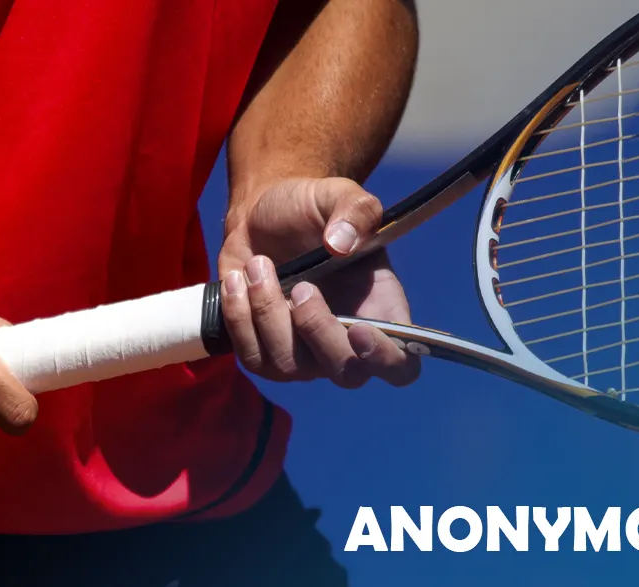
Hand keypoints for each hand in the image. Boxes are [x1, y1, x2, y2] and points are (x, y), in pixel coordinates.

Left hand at [217, 177, 419, 387]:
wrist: (261, 215)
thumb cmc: (310, 209)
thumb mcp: (338, 194)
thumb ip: (355, 211)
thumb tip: (342, 244)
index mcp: (380, 311)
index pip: (401, 365)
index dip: (385, 358)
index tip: (359, 330)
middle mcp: (345, 342)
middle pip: (345, 373)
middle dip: (318, 330)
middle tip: (300, 286)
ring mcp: (303, 354)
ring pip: (289, 366)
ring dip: (268, 314)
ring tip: (258, 265)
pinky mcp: (262, 352)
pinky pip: (252, 358)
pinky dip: (239, 318)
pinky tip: (237, 280)